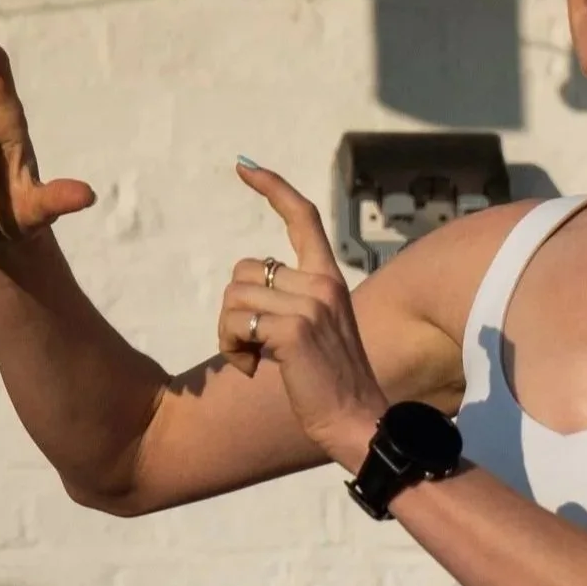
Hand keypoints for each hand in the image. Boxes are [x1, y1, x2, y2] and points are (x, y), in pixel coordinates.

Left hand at [216, 161, 387, 469]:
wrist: (357, 420)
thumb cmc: (331, 384)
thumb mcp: (318, 330)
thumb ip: (292, 302)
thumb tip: (246, 290)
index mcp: (330, 278)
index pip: (302, 217)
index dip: (272, 187)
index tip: (245, 166)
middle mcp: (322, 283)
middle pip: (244, 270)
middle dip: (235, 310)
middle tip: (252, 346)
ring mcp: (310, 305)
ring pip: (234, 297)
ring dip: (229, 333)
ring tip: (253, 360)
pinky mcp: (293, 331)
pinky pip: (236, 323)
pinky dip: (232, 349)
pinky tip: (253, 370)